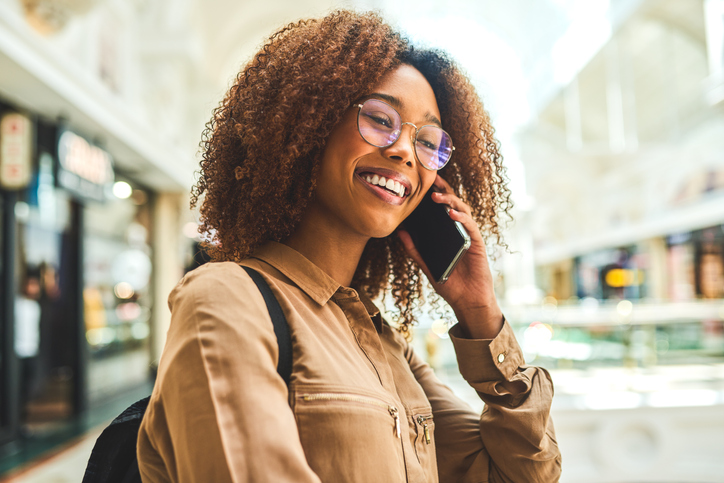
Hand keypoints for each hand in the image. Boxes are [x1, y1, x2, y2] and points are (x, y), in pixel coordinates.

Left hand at [397, 174, 502, 338]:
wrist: (467, 301)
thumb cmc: (449, 284)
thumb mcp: (426, 265)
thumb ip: (414, 249)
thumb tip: (400, 231)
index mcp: (447, 234)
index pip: (441, 209)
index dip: (434, 194)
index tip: (422, 182)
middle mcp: (459, 231)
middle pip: (452, 204)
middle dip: (442, 190)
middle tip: (431, 180)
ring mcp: (469, 235)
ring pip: (462, 211)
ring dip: (450, 202)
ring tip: (436, 198)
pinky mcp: (477, 243)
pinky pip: (470, 227)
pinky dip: (462, 218)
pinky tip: (452, 214)